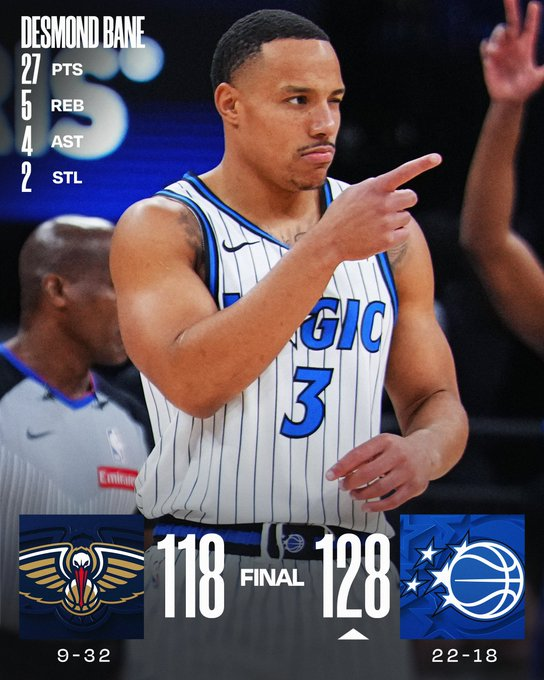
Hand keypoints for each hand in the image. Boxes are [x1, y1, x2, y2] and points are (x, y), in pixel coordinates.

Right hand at [318, 153, 441, 262]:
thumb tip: (389, 186)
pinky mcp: (388, 239)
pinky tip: (379, 235)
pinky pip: (404, 233)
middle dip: (403, 202)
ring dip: (396, 220)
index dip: (422, 164)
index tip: (437, 158)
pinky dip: (396, 235)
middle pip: (411, 198)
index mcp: (375, 188)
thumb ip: (372, 186)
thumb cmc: (339, 215)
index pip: (404, 172)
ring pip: (406, 217)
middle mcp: (384, 203)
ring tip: (376, 225)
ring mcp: (387, 222)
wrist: (329, 241)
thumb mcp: (352, 193)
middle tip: (389, 208)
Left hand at [325, 433, 431, 511]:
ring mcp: (408, 471)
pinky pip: (392, 501)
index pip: (358, 454)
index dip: (342, 466)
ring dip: (362, 494)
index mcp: (385, 441)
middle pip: (368, 472)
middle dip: (351, 482)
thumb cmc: (396, 450)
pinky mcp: (415, 487)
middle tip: (343, 486)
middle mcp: (398, 455)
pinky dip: (376, 506)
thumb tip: (340, 472)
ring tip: (354, 494)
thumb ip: (362, 456)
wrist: (426, 452)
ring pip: (379, 489)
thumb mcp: (380, 445)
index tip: (330, 475)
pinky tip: (366, 506)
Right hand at [481, 0, 543, 102]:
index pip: (530, 27)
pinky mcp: (489, 60)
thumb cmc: (525, 88)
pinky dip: (486, 47)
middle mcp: (513, 45)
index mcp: (526, 46)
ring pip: (498, 32)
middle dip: (511, 8)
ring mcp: (500, 51)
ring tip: (497, 49)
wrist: (509, 99)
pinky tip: (489, 51)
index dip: (532, 17)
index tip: (534, 5)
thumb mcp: (538, 79)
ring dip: (498, 35)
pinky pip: (485, 47)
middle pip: (512, 21)